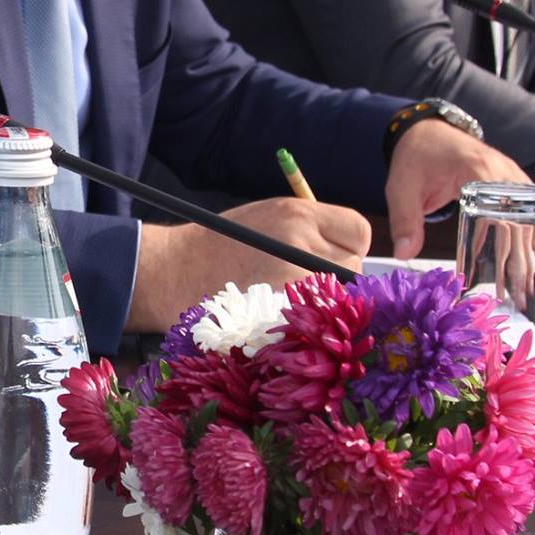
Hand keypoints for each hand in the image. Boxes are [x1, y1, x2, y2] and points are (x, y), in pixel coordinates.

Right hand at [126, 199, 368, 331]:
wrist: (174, 268)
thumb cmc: (220, 243)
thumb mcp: (268, 217)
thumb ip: (308, 229)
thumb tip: (345, 251)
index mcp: (298, 213)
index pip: (359, 230)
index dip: (348, 245)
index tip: (329, 254)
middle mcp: (300, 240)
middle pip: (354, 265)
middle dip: (337, 276)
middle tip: (304, 280)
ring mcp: (291, 277)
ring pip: (339, 297)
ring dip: (324, 301)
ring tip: (289, 297)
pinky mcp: (281, 309)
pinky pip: (317, 319)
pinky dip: (307, 321)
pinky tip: (282, 314)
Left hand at [385, 119, 527, 258]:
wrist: (426, 130)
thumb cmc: (416, 157)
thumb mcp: (402, 187)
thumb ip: (404, 220)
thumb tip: (405, 253)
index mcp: (478, 170)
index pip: (504, 209)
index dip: (512, 239)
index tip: (516, 270)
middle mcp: (504, 171)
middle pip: (529, 214)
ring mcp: (514, 175)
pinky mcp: (516, 181)